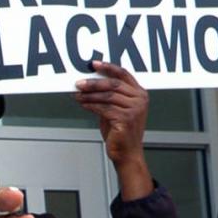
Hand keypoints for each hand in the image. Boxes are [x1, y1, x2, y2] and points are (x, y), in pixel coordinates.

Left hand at [75, 61, 152, 199]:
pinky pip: (103, 108)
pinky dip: (90, 105)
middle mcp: (140, 99)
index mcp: (140, 93)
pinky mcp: (126, 119)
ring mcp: (134, 109)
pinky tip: (82, 104)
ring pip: (107, 96)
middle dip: (93, 83)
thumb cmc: (121, 133)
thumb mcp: (115, 110)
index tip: (93, 64)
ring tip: (77, 94)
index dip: (108, 67)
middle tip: (79, 83)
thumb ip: (108, 97)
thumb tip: (88, 85)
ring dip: (89, 95)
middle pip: (113, 84)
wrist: (127, 153)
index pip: (124, 74)